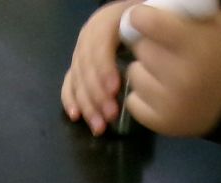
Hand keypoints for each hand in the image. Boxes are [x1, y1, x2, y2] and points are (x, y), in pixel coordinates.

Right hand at [62, 1, 139, 135]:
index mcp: (106, 20)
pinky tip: (76, 116)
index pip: (99, 43)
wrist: (137, 18)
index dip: (104, 67)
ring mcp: (81, 52)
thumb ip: (150, 29)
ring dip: (87, 105)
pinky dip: (70, 101)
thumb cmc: (150, 20)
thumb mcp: (152, 18)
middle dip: (97, 94)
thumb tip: (151, 49)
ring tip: (99, 126)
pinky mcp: (78, 67)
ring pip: (77, 79)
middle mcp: (88, 36)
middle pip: (85, 65)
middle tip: (112, 114)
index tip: (115, 90)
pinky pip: (69, 84)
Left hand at [123, 4, 220, 137]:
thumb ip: (185, 13)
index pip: (146, 22)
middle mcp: (182, 77)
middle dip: (148, 44)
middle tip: (165, 48)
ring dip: (145, 70)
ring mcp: (170, 104)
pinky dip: (143, 95)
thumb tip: (149, 4)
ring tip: (165, 72)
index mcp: (196, 47)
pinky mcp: (161, 123)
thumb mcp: (217, 25)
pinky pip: (133, 100)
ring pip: (134, 74)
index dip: (141, 17)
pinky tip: (162, 92)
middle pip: (140, 48)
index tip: (143, 18)